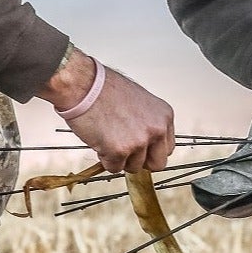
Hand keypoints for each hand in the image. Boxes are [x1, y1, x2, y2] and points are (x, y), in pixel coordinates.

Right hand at [40, 50, 175, 173]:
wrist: (83, 85)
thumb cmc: (105, 89)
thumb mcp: (140, 102)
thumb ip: (148, 123)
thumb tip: (147, 142)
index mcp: (164, 116)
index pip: (168, 148)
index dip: (152, 151)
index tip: (141, 148)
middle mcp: (156, 129)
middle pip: (157, 164)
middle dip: (141, 161)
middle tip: (126, 151)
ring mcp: (139, 141)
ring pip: (133, 168)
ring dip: (120, 158)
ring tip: (108, 137)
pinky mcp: (119, 151)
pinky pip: (114, 168)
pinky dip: (105, 159)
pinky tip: (100, 139)